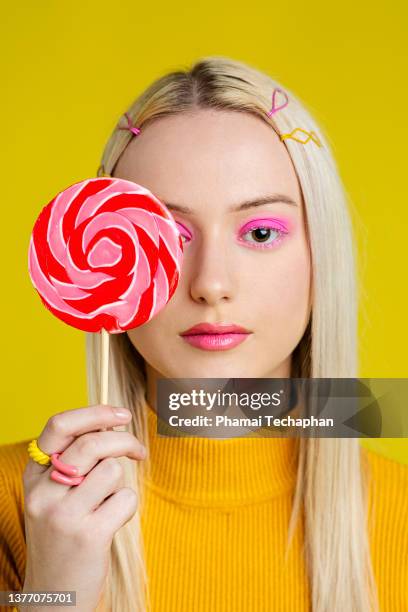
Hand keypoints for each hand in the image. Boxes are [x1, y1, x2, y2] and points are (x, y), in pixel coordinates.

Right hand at [21, 404, 146, 610]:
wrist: (55, 596)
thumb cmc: (63, 536)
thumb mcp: (54, 495)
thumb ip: (74, 461)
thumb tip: (110, 423)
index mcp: (34, 475)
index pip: (59, 425)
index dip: (95, 412)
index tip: (121, 415)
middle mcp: (43, 492)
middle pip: (93, 441)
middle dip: (125, 440)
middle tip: (139, 451)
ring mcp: (63, 514)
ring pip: (112, 469)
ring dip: (121, 483)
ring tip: (107, 504)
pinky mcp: (88, 535)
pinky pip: (126, 498)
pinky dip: (127, 506)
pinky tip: (111, 523)